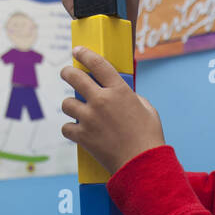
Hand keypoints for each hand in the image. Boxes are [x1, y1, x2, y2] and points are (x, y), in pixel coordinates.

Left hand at [60, 46, 164, 174]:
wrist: (142, 164)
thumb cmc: (149, 137)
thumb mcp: (148, 110)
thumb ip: (132, 98)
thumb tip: (123, 96)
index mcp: (119, 90)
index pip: (97, 63)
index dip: (85, 54)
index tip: (77, 51)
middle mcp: (101, 100)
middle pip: (74, 77)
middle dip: (67, 72)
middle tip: (66, 73)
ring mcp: (90, 118)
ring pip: (67, 104)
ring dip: (71, 106)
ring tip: (77, 111)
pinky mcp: (82, 136)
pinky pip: (66, 127)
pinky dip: (70, 129)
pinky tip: (77, 131)